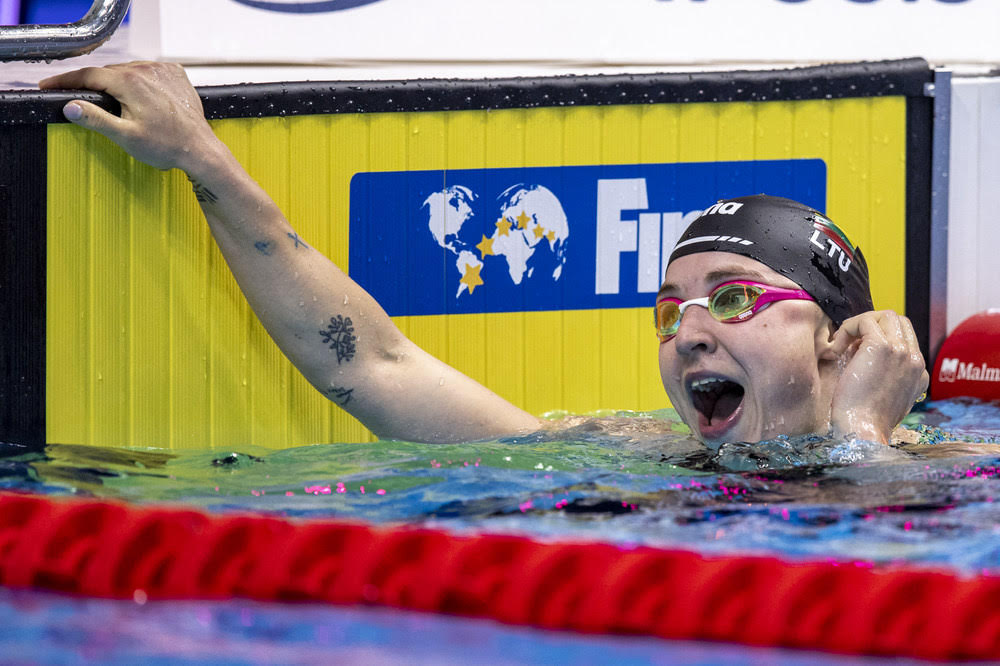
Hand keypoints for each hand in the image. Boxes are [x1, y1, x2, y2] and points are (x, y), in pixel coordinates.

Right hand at [39, 62, 221, 172]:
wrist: (200, 149)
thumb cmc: (167, 146)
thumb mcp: (125, 136)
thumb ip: (96, 119)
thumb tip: (70, 106)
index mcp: (130, 82)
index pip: (88, 75)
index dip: (66, 80)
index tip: (49, 85)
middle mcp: (147, 70)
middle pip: (108, 72)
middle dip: (94, 85)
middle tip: (84, 101)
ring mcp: (163, 70)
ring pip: (128, 70)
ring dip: (118, 83)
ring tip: (118, 105)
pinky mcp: (175, 74)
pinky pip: (148, 72)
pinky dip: (140, 81)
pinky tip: (142, 98)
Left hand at [828, 310, 928, 443]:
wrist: (863, 431)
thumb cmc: (863, 420)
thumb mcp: (882, 399)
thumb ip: (884, 378)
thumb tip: (863, 357)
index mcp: (918, 373)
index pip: (904, 337)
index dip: (877, 338)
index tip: (855, 354)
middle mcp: (914, 359)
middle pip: (897, 321)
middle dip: (870, 325)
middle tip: (848, 344)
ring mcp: (901, 351)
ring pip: (885, 315)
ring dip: (859, 324)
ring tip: (842, 345)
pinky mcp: (882, 347)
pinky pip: (865, 321)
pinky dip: (847, 328)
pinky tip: (835, 349)